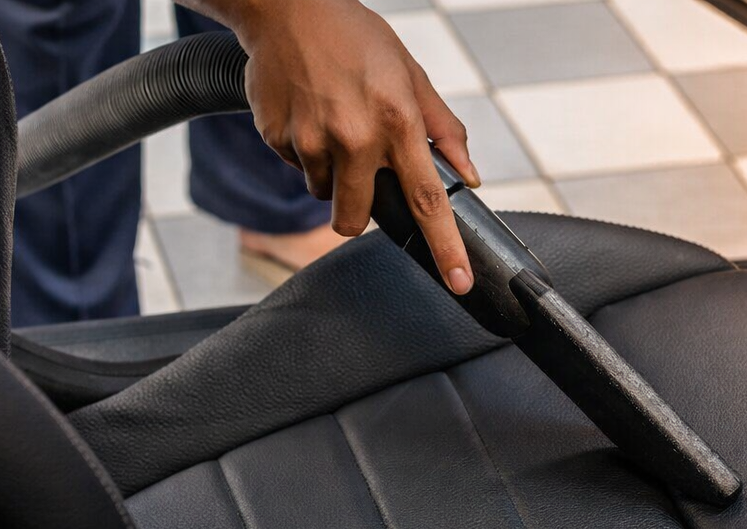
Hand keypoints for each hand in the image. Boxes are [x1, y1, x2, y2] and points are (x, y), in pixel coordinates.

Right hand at [189, 0, 479, 293]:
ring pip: (323, 194)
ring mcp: (312, 139)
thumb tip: (469, 174)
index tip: (459, 282)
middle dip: (357, 209)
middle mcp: (355, 136)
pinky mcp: (278, 137)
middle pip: (355, 218)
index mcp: (397, 122)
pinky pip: (296, 167)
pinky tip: (308, 112)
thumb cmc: (355, 37)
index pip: (427, 200)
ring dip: (330, 173)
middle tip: (358, 168)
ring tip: (332, 123)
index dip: (446, 247)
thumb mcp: (411, 74)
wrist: (287, 6)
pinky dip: (303, 150)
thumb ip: (443, 128)